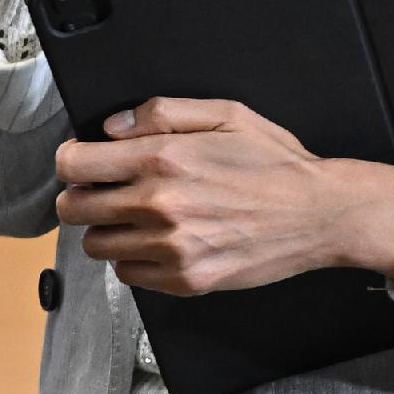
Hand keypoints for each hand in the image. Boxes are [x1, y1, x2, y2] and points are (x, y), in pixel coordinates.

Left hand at [55, 99, 393, 296]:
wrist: (321, 214)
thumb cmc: (275, 162)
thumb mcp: (225, 114)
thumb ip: (161, 112)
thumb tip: (111, 127)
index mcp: (163, 159)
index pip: (73, 165)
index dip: (73, 160)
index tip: (85, 162)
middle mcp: (160, 206)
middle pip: (73, 209)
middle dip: (82, 196)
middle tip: (106, 191)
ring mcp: (172, 248)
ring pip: (96, 246)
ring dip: (107, 230)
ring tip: (136, 217)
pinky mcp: (186, 281)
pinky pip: (127, 275)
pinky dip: (134, 260)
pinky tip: (159, 242)